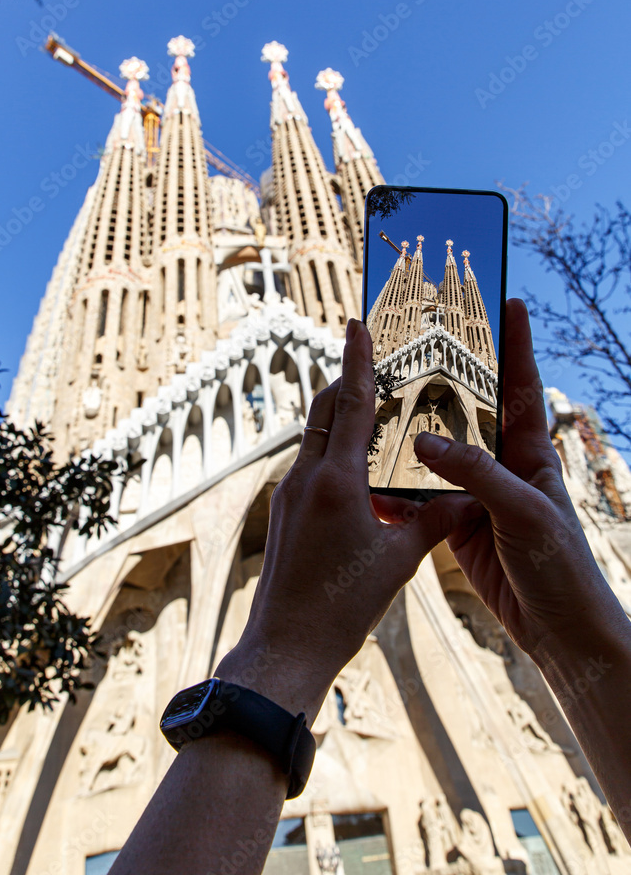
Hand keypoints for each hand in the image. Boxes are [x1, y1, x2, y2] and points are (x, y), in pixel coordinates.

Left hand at [218, 318, 461, 722]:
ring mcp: (289, 495)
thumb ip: (432, 523)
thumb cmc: (342, 605)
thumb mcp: (398, 561)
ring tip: (368, 414)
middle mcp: (306, 479)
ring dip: (337, 419)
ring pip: (313, 438)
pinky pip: (308, 466)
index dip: (358, 361)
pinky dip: (330, 453)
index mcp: (336, 482)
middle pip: (324, 412)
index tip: (356, 324)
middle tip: (368, 362)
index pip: (350, 405)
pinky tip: (353, 471)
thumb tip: (464, 501)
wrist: (286, 644)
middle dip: (345, 382)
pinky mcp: (284, 512)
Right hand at [372, 299, 619, 661]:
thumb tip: (425, 443)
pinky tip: (373, 489)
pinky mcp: (459, 528)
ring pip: (439, 458)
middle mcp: (504, 469)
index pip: (524, 387)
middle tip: (418, 349)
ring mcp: (480, 498)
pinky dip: (398, 496)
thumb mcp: (523, 512)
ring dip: (412, 440)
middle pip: (472, 414)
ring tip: (378, 413)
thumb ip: (475, 475)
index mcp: (531, 455)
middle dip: (448, 382)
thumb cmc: (561, 566)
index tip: (510, 303)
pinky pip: (423, 502)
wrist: (559, 630)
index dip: (518, 344)